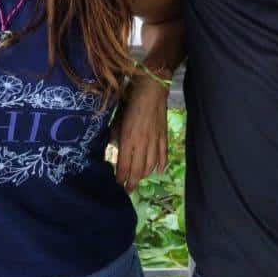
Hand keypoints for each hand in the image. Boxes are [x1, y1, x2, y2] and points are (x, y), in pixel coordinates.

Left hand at [111, 77, 168, 192]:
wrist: (152, 86)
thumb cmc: (130, 98)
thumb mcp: (117, 116)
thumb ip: (115, 132)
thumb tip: (113, 145)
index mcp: (128, 138)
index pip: (124, 165)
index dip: (120, 177)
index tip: (117, 184)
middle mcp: (142, 143)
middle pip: (138, 169)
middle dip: (132, 182)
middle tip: (128, 190)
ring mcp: (155, 140)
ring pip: (151, 165)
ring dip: (145, 175)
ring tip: (139, 180)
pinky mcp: (164, 135)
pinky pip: (163, 154)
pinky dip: (161, 164)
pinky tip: (158, 171)